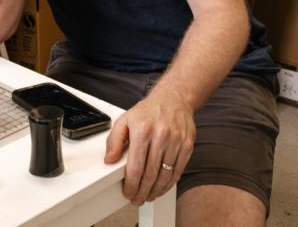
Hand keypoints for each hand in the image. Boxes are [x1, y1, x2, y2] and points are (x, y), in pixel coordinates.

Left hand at [103, 90, 195, 205]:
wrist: (174, 97)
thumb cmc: (149, 111)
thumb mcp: (125, 119)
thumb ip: (114, 140)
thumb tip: (109, 159)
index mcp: (142, 130)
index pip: (135, 167)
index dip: (131, 185)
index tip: (128, 192)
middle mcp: (160, 135)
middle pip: (150, 174)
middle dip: (142, 192)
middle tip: (137, 199)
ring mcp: (176, 141)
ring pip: (164, 175)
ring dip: (155, 191)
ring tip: (148, 196)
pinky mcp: (187, 145)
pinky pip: (178, 170)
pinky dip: (169, 183)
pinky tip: (162, 187)